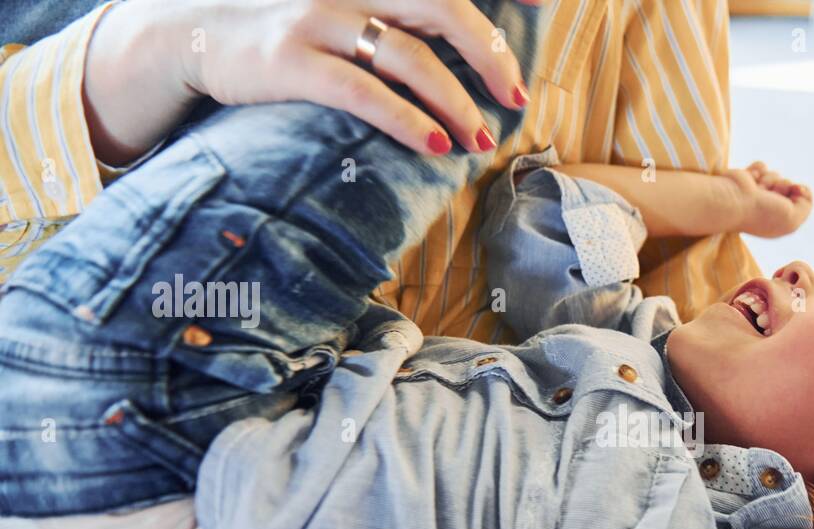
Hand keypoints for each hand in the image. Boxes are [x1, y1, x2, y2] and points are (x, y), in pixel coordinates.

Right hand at [83, 0, 542, 165]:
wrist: (187, 32)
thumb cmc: (281, 26)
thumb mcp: (339, 6)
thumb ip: (393, 15)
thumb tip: (450, 46)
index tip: (543, 0)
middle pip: (439, 6)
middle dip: (487, 54)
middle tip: (515, 97)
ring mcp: (316, 17)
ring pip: (409, 56)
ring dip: (455, 103)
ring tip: (480, 139)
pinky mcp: (290, 61)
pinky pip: (364, 92)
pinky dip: (407, 121)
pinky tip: (434, 146)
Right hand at [722, 161, 812, 238]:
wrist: (734, 200)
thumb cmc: (761, 213)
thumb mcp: (793, 218)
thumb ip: (806, 205)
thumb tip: (799, 187)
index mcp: (779, 221)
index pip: (800, 198)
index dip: (799, 193)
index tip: (791, 193)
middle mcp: (769, 209)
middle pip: (788, 184)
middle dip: (781, 185)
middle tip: (769, 195)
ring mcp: (756, 195)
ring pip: (775, 175)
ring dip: (768, 179)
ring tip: (756, 189)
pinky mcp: (746, 181)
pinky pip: (762, 167)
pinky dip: (758, 170)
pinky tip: (751, 179)